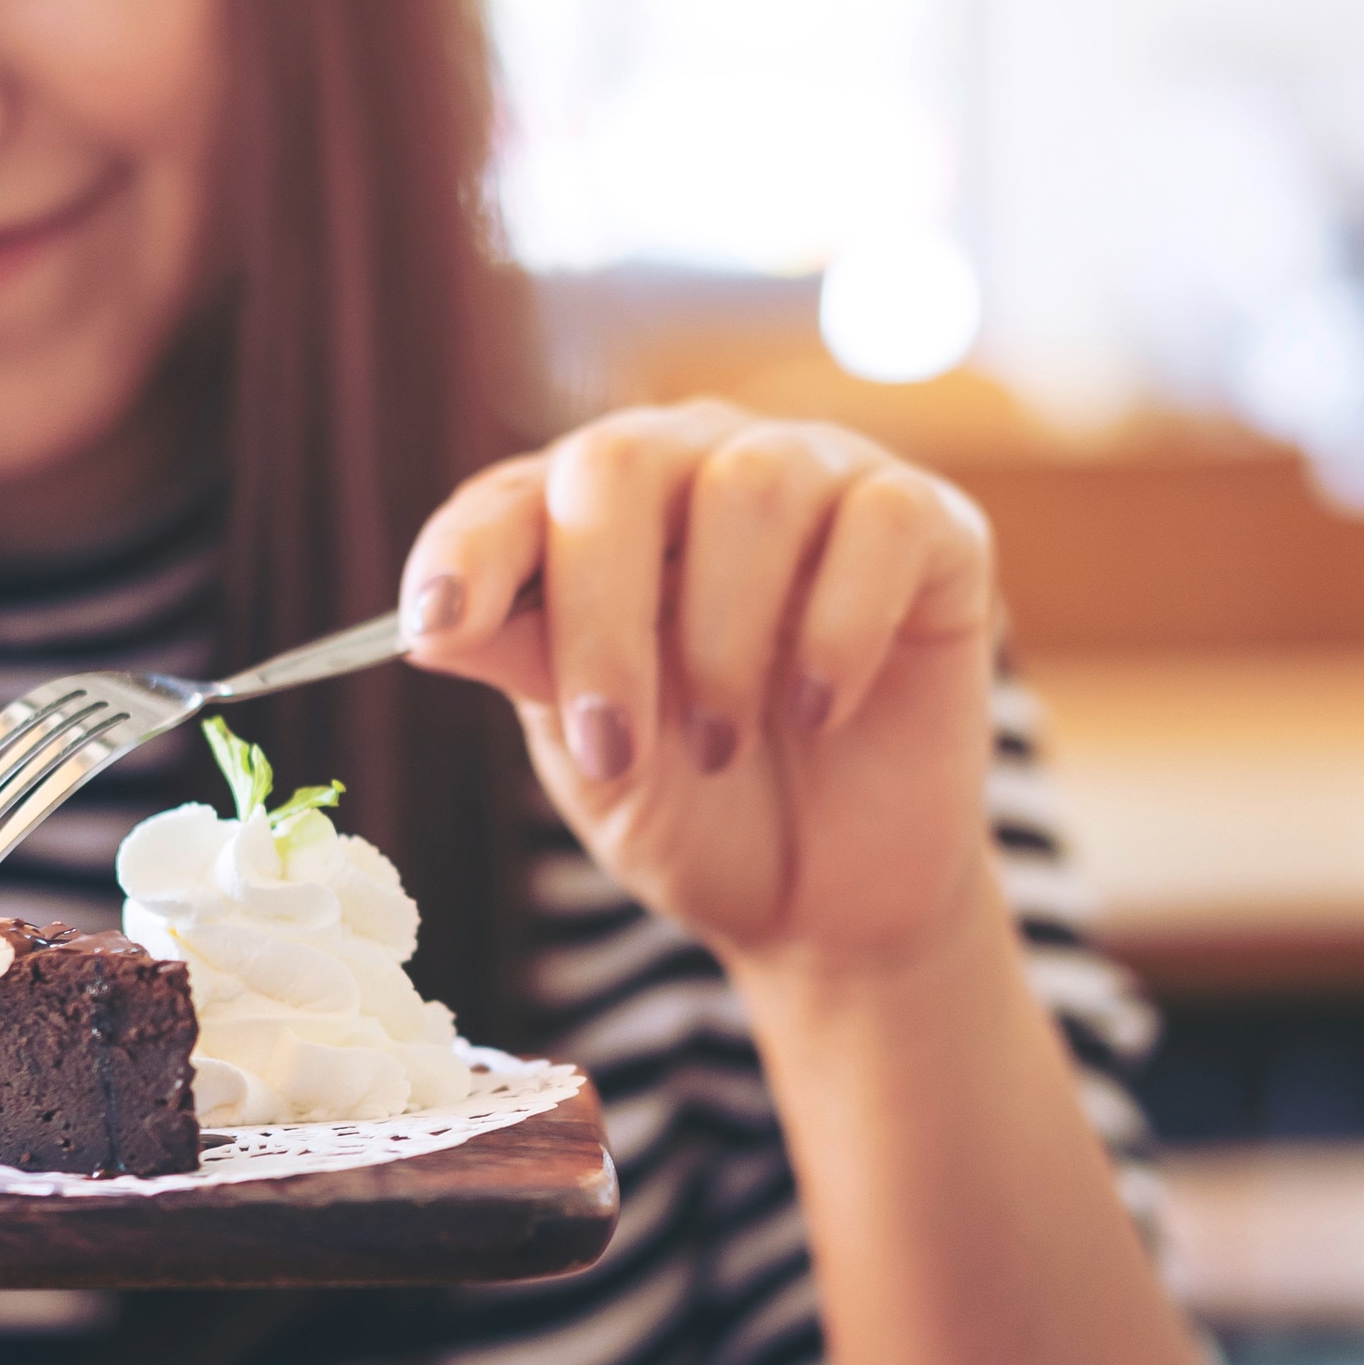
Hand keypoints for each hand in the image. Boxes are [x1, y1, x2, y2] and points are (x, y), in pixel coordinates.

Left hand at [401, 400, 1000, 984]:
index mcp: (595, 522)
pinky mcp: (930, 524)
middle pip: (621, 465)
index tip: (432, 629)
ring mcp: (820, 482)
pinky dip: (837, 631)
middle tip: (612, 743)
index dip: (466, 552)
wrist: (830, 900)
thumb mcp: (591, 761)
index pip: (511, 497)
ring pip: (753, 485)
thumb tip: (432, 624)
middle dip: (601, 615)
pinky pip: (878, 525)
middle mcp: (699, 470)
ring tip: (719, 744)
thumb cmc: (696, 812)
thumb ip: (528, 674)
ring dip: (723, 638)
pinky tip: (818, 711)